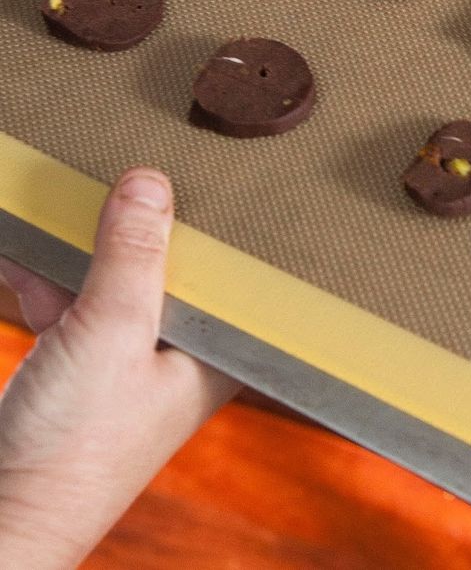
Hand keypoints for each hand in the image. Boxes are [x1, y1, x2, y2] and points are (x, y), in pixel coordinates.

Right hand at [0, 168, 238, 569]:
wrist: (2, 526)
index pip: (234, 271)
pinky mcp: (74, 367)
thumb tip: (151, 181)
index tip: (225, 163)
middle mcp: (178, 354)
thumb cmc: (73, 451)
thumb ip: (132, 255)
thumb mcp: (109, 333)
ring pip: (115, 277)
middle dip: (145, 217)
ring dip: (86, 240)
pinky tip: (22, 240)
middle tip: (136, 157)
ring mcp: (124, 360)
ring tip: (71, 185)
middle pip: (170, 265)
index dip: (227, 220)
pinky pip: (69, 300)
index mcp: (214, 353)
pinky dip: (45, 272)